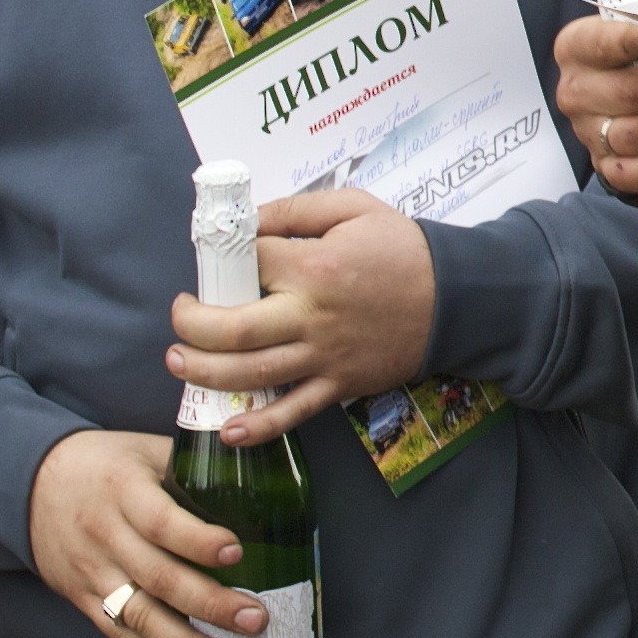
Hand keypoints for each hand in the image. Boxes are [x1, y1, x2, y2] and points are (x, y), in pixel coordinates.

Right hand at [27, 428, 264, 637]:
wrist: (30, 484)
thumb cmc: (105, 464)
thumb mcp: (144, 450)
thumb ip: (192, 465)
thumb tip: (259, 474)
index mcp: (125, 491)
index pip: (162, 521)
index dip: (198, 540)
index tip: (237, 553)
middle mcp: (106, 536)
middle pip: (158, 576)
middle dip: (209, 603)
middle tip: (254, 619)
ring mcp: (93, 572)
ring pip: (139, 614)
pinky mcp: (82, 598)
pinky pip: (117, 633)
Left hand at [167, 190, 435, 442]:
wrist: (458, 298)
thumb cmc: (404, 250)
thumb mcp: (354, 208)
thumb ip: (296, 209)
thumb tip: (249, 222)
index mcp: (316, 267)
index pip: (249, 263)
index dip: (223, 258)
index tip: (216, 259)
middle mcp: (313, 316)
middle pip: (232, 329)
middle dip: (191, 325)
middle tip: (181, 316)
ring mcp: (325, 357)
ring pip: (250, 374)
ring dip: (204, 372)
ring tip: (179, 361)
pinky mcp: (339, 385)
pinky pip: (294, 412)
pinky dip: (259, 427)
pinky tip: (228, 429)